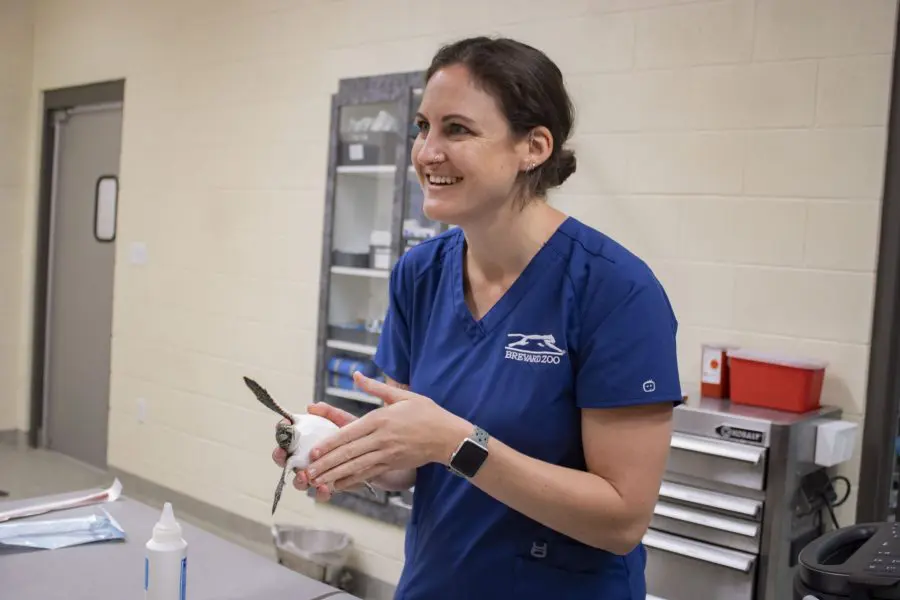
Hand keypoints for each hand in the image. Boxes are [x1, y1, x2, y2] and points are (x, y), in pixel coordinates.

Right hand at [271, 402, 356, 502]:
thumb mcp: (347, 422)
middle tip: (282, 454)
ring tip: (303, 476)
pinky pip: (320, 492)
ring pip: (300, 479)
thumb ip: (330, 414)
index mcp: (309, 441)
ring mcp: (317, 474)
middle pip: (286, 459)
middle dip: (280, 457)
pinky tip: (325, 487)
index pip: (289, 435)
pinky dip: (321, 491)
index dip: (282, 430)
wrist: (377, 456)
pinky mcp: (330, 486)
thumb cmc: (359, 437)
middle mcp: (308, 458)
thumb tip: (312, 406)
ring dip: (298, 478)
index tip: (283, 426)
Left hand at [304, 372, 470, 491]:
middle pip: (348, 454)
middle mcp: (381, 439)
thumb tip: (356, 374)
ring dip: (334, 475)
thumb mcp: (402, 395)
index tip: (314, 452)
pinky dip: (351, 481)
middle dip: (326, 464)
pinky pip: (368, 475)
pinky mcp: (392, 465)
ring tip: (316, 482)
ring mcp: (387, 455)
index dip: (330, 444)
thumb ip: (376, 387)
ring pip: (355, 467)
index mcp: (380, 419)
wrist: (449, 436)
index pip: (349, 433)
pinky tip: (337, 486)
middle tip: (307, 472)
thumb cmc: (426, 413)